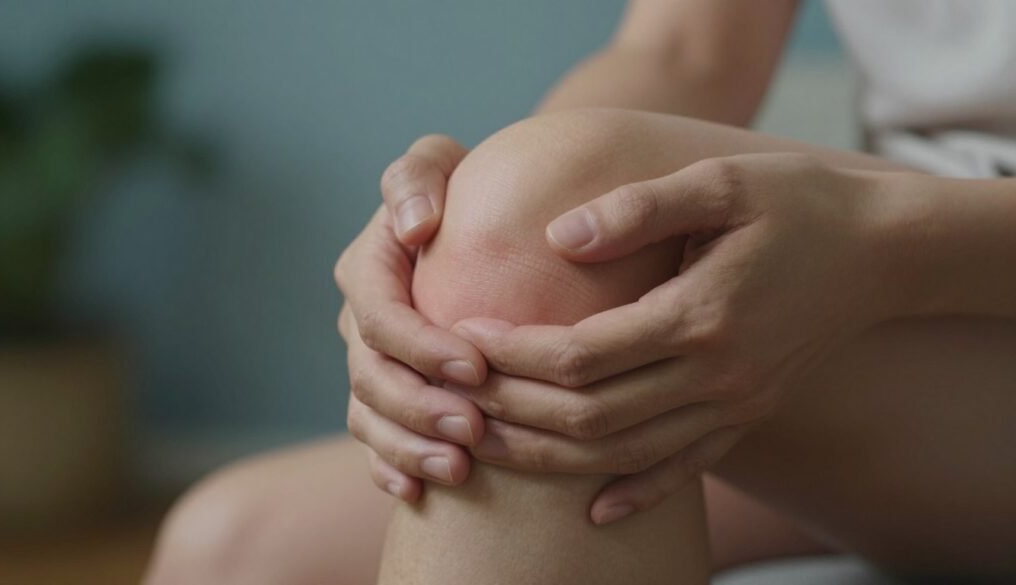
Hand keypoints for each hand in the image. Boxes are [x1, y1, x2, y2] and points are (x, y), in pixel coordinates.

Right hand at [335, 135, 486, 501]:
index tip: (476, 367)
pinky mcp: (383, 397)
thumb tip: (414, 226)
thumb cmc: (466, 191)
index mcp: (368, 268)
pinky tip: (416, 492)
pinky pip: (373, 441)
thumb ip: (420, 176)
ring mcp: (368, 362)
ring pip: (371, 417)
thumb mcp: (442, 163)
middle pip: (372, 376)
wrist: (478, 232)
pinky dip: (391, 466)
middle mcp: (360, 320)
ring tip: (458, 470)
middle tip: (472, 431)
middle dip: (419, 408)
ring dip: (409, 447)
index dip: (421, 347)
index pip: (381, 315)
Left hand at [449, 153, 900, 523]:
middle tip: (453, 395)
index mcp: (700, 315)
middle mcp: (717, 375)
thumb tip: (557, 238)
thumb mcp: (720, 183)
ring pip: (625, 455)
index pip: (581, 355)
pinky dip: (635, 493)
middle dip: (512, 411)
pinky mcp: (747, 416)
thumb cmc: (797, 204)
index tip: (461, 334)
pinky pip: (684, 471)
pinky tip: (592, 511)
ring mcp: (735, 404)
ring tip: (486, 445)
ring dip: (549, 458)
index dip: (512, 352)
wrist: (882, 251)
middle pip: (591, 416)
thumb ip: (638, 208)